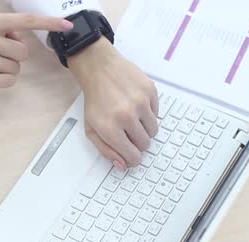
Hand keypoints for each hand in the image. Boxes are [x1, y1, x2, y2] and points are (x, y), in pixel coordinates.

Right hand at [0, 13, 72, 96]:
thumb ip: (4, 31)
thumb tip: (23, 39)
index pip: (26, 21)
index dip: (49, 23)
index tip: (67, 24)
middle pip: (23, 51)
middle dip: (14, 55)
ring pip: (17, 67)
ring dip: (7, 68)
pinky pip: (10, 80)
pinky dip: (3, 80)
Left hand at [68, 39, 158, 169]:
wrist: (100, 69)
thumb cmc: (95, 100)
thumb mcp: (91, 128)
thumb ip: (105, 150)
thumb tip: (122, 165)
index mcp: (110, 129)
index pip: (133, 156)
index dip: (133, 159)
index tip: (131, 155)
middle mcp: (126, 117)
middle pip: (145, 145)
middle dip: (138, 143)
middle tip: (128, 133)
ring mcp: (140, 103)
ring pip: (154, 131)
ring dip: (144, 129)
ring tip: (132, 119)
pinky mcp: (151, 91)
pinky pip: (157, 114)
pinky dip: (149, 114)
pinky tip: (136, 105)